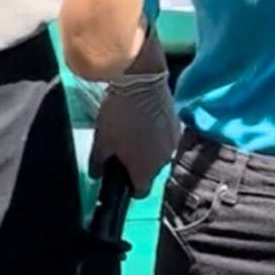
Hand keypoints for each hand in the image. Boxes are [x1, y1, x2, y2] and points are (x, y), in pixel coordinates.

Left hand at [89, 32, 180, 197]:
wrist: (142, 83)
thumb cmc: (119, 116)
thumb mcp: (101, 141)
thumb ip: (98, 163)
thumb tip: (96, 176)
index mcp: (145, 171)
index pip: (139, 192)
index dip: (127, 186)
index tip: (118, 174)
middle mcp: (163, 162)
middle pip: (149, 171)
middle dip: (136, 163)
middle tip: (121, 147)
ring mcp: (173, 144)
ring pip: (158, 153)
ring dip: (147, 147)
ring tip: (132, 130)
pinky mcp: (178, 125)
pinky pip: (165, 137)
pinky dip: (155, 132)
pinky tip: (144, 119)